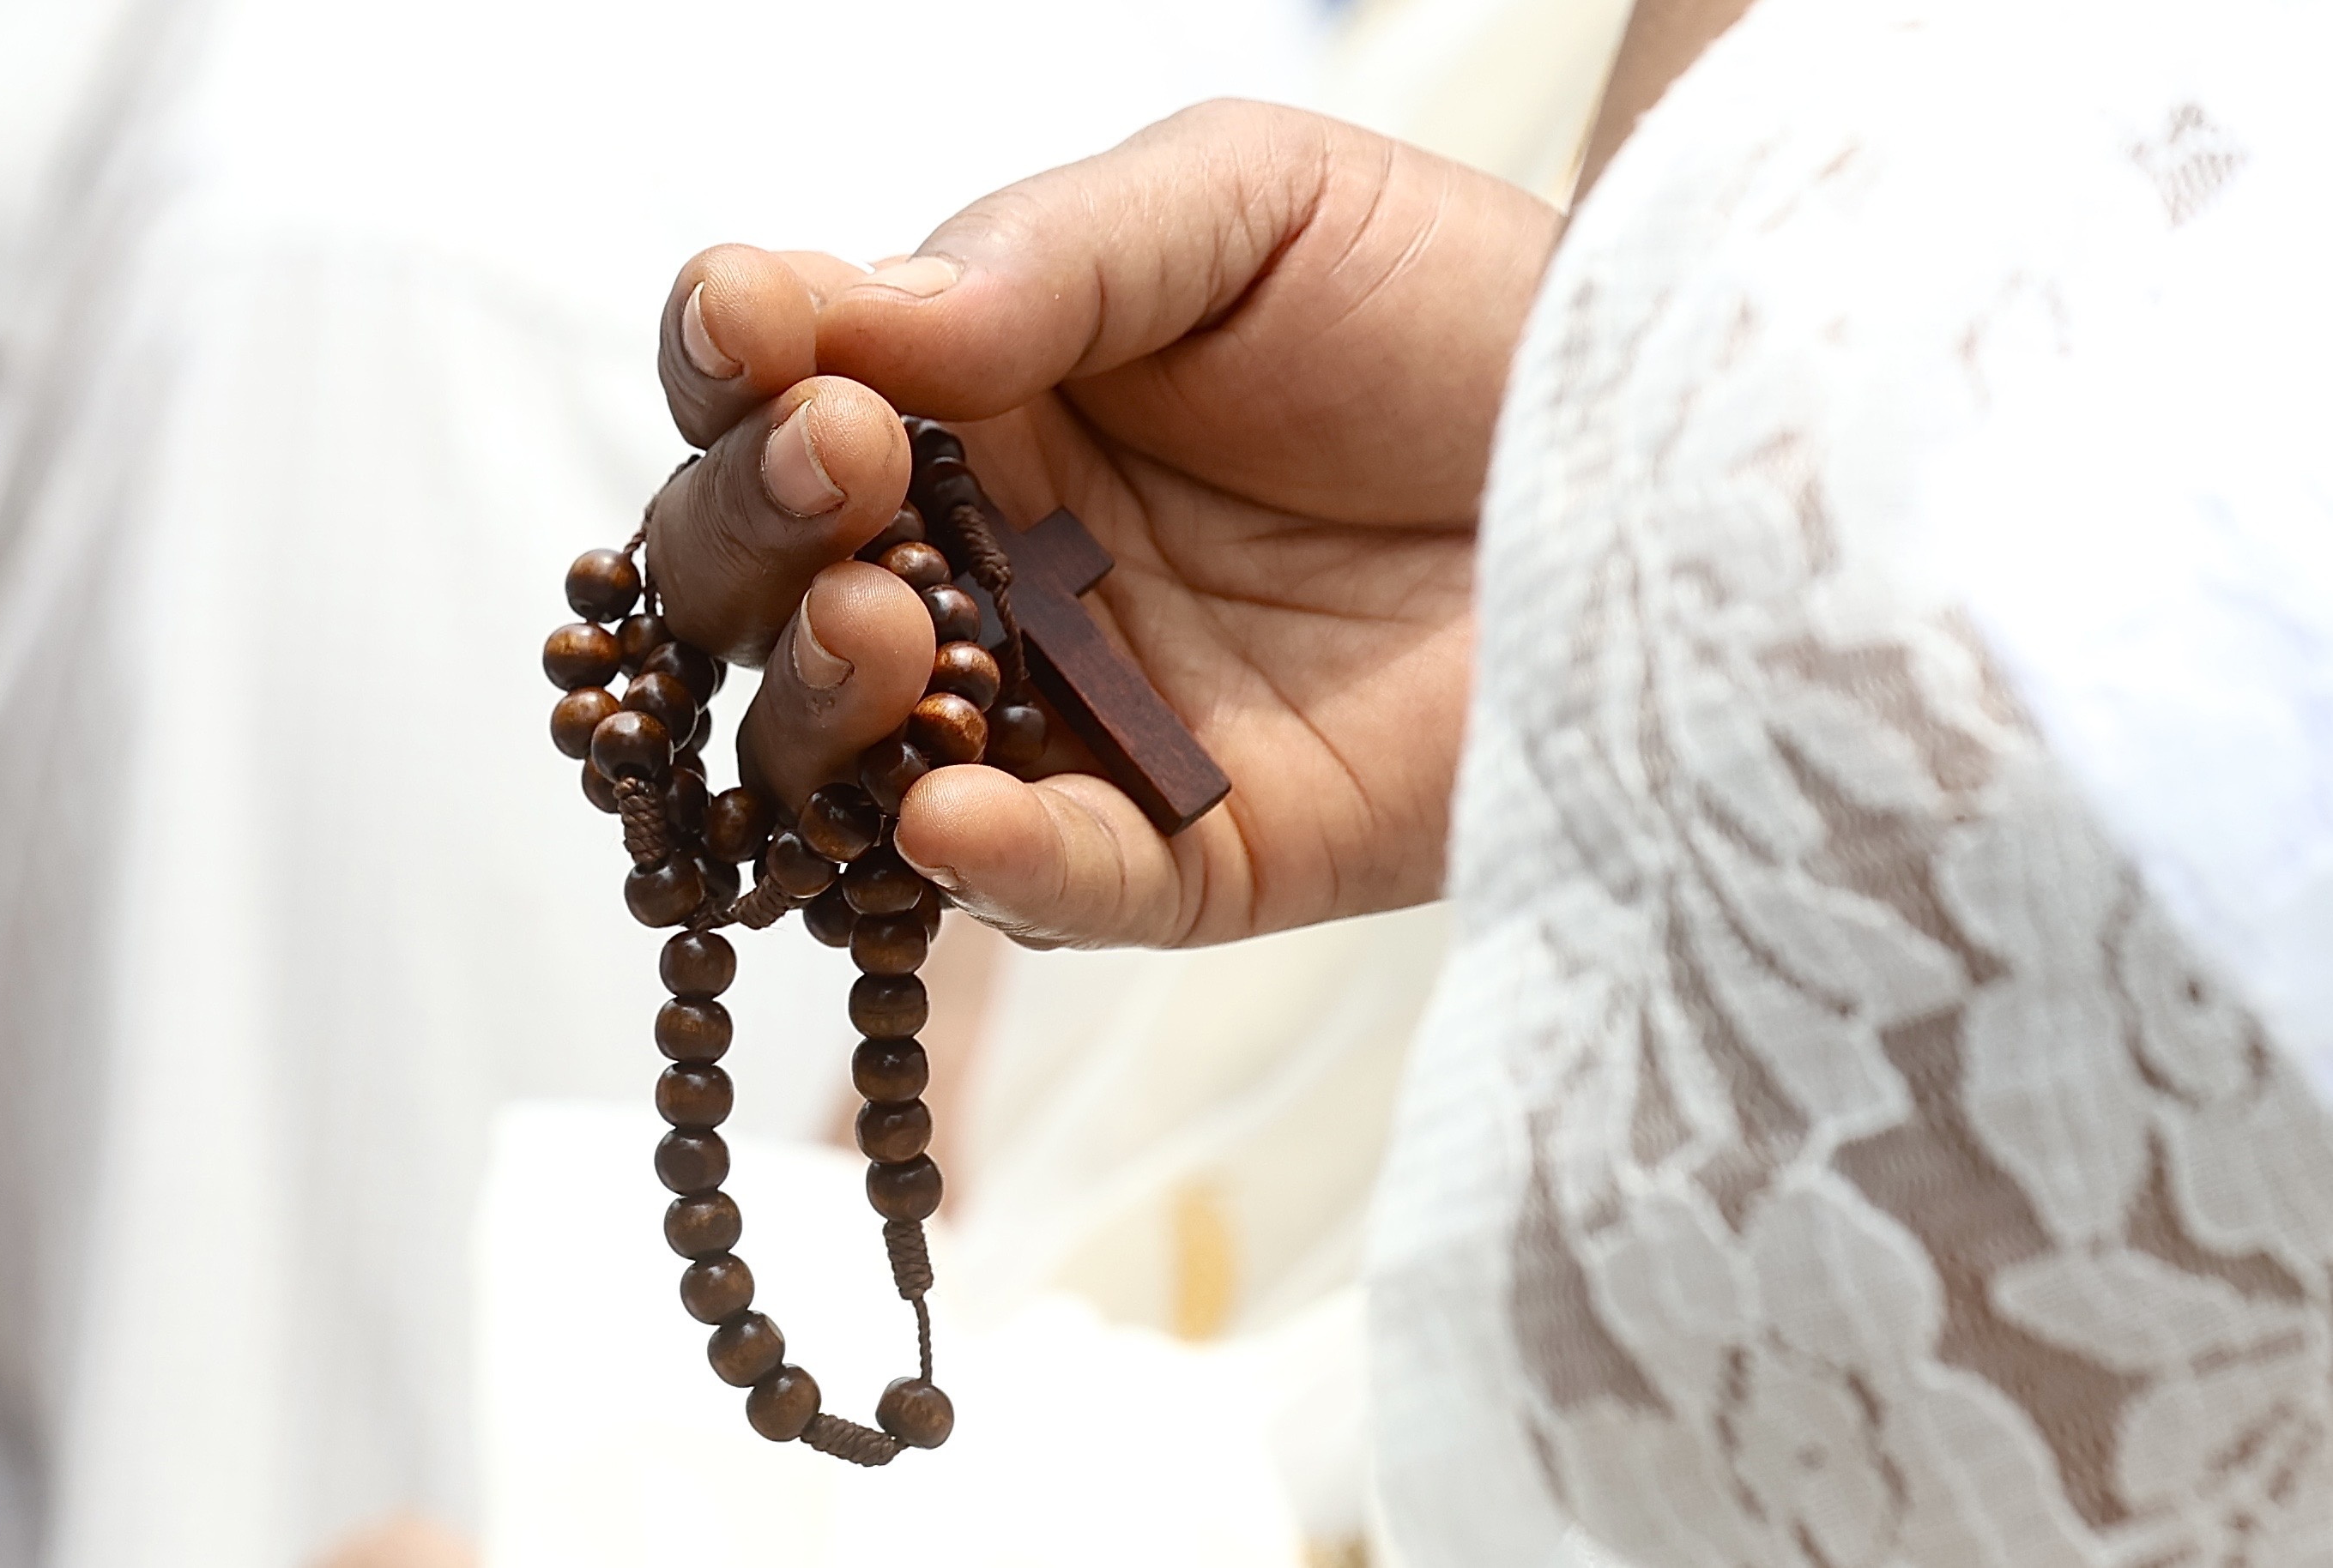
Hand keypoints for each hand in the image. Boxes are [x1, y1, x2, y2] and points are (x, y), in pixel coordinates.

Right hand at [644, 100, 1558, 946]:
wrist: (1662, 449)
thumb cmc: (1445, 304)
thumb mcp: (1241, 206)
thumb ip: (1033, 257)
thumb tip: (831, 330)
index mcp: (971, 402)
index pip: (772, 397)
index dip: (733, 371)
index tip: (761, 337)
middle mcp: (987, 573)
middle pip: (768, 592)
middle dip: (755, 537)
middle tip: (841, 466)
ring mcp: (1071, 722)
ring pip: (855, 764)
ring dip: (824, 704)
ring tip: (881, 621)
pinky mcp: (1187, 851)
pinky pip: (1055, 884)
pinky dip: (989, 862)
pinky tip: (948, 814)